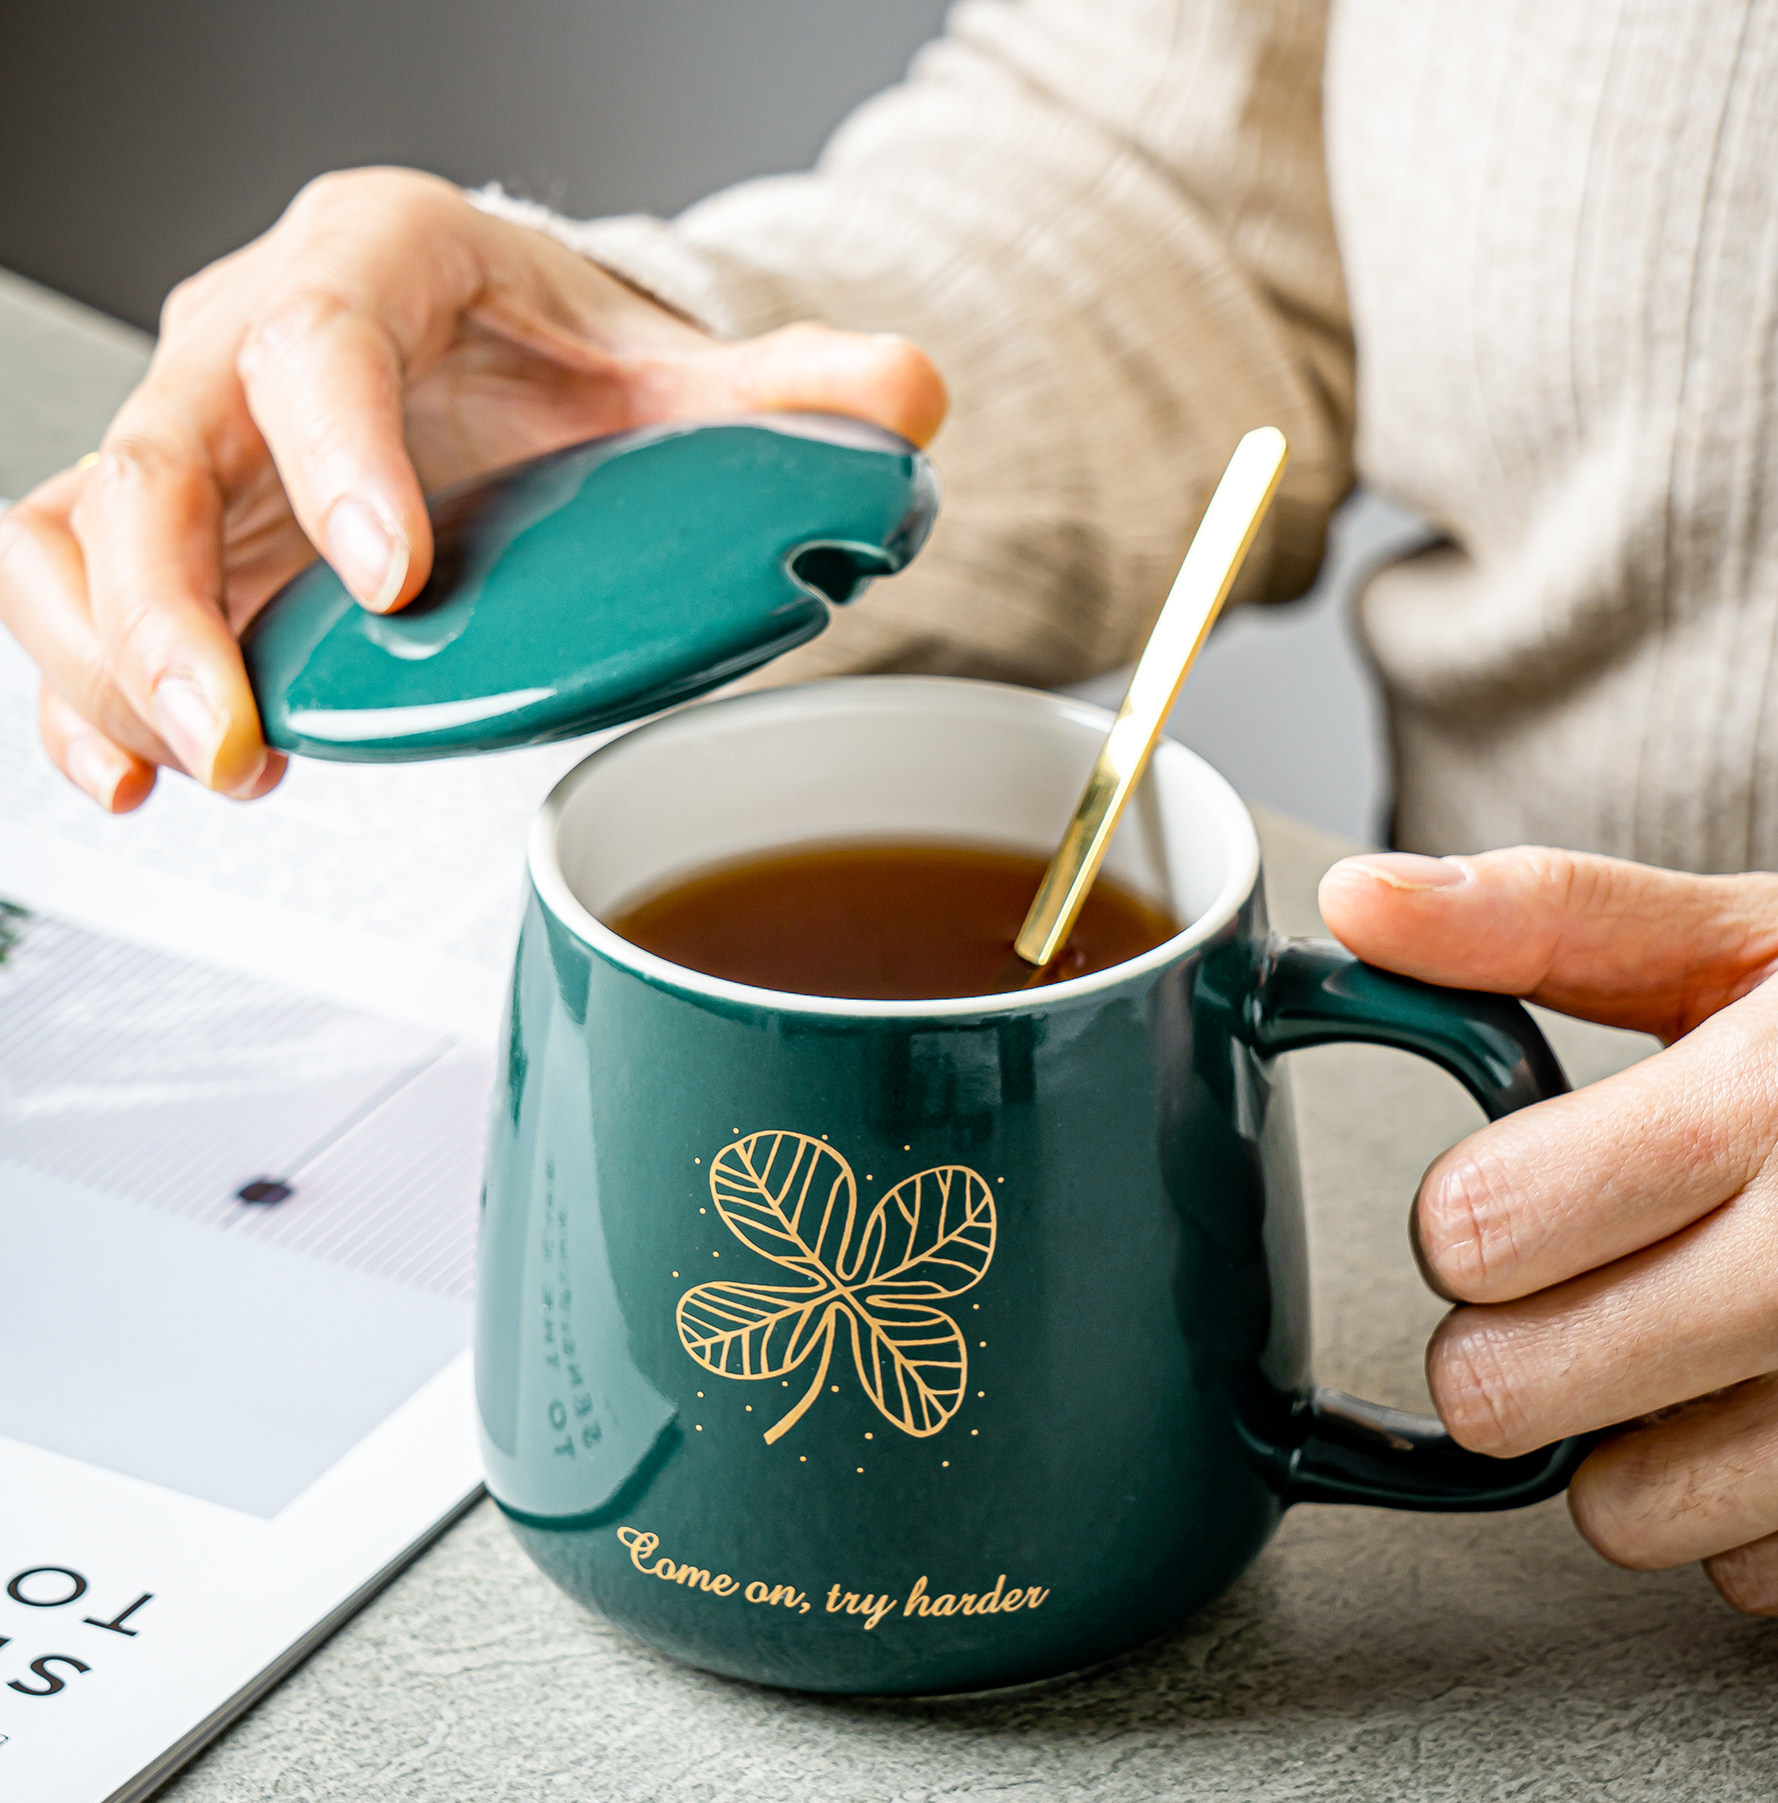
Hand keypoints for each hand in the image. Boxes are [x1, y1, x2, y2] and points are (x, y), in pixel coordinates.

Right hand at [0, 167, 945, 811]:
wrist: (498, 358)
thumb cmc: (563, 358)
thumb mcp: (679, 366)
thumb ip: (792, 391)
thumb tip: (908, 403)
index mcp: (379, 265)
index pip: (317, 339)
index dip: (336, 457)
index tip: (392, 578)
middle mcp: (252, 341)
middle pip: (153, 450)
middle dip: (170, 608)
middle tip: (242, 737)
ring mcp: (200, 440)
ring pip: (79, 529)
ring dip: (106, 663)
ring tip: (192, 770)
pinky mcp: (176, 534)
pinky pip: (76, 592)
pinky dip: (84, 687)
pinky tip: (135, 774)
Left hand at [1320, 847, 1777, 1615]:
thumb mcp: (1773, 940)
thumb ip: (1549, 922)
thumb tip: (1358, 904)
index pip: (1477, 1228)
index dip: (1471, 1213)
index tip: (1526, 1190)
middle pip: (1508, 1390)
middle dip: (1513, 1333)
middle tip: (1594, 1271)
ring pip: (1620, 1510)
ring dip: (1631, 1431)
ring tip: (1711, 1331)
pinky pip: (1758, 1575)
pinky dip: (1757, 1504)